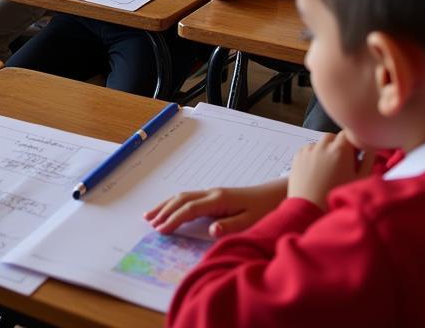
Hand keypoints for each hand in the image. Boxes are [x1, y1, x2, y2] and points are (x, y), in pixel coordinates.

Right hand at [145, 180, 287, 238]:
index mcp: (219, 200)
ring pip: (183, 196)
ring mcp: (212, 193)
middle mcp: (212, 194)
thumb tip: (210, 230)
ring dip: (166, 205)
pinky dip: (175, 203)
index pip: (190, 209)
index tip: (160, 230)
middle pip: (181, 199)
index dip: (173, 219)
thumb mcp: (252, 221)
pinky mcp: (215, 197)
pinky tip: (171, 209)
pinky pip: (189, 198)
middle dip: (164, 210)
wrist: (276, 195)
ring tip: (150, 215)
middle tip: (148, 222)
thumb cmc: (266, 210)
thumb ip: (231, 226)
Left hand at [287, 133, 375, 209]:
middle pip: (333, 137)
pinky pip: (308, 149)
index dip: (353, 143)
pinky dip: (314, 155)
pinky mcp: (297, 156)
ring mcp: (308, 149)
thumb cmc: (340, 195)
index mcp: (340, 149)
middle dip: (339, 146)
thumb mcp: (361, 180)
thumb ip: (368, 160)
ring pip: (320, 143)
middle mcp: (323, 145)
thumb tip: (369, 147)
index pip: (348, 134)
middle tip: (343, 164)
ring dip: (326, 150)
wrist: (310, 209)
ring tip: (329, 169)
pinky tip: (317, 171)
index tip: (355, 155)